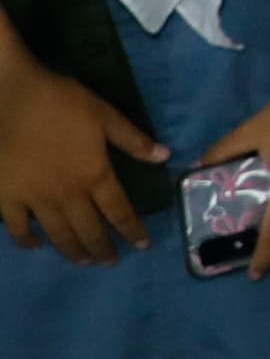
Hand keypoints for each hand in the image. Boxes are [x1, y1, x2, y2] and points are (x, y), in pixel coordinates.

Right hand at [0, 47, 167, 262]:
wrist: (9, 96)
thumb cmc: (60, 102)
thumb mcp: (105, 115)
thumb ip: (133, 140)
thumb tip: (165, 157)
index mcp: (95, 175)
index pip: (119, 212)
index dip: (132, 230)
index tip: (142, 245)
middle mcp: (67, 194)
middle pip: (89, 230)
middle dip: (103, 249)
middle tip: (110, 262)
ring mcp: (34, 198)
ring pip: (58, 234)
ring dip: (73, 251)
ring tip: (84, 261)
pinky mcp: (6, 196)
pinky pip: (18, 227)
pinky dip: (27, 240)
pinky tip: (36, 246)